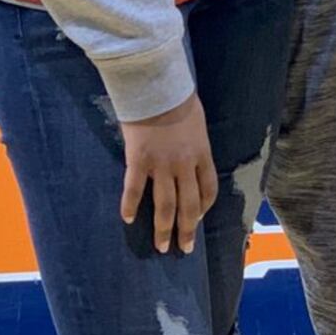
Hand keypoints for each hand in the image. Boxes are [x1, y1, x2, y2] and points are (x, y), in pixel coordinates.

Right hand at [120, 91, 217, 253]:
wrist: (156, 86)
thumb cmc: (176, 97)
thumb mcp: (195, 120)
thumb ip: (193, 140)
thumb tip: (189, 146)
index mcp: (201, 154)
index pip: (208, 189)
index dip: (204, 208)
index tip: (198, 219)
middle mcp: (184, 165)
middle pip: (189, 205)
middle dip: (186, 230)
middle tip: (183, 248)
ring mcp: (161, 165)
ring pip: (165, 205)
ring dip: (163, 229)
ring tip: (160, 246)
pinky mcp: (138, 161)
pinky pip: (134, 189)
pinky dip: (130, 206)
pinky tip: (127, 219)